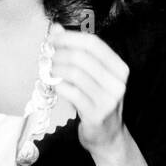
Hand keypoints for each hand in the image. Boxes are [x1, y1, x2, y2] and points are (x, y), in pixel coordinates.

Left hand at [47, 25, 129, 157]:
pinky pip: (71, 92)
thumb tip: (56, 29)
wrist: (108, 136)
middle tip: (46, 56)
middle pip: (82, 57)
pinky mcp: (96, 113)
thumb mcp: (92, 76)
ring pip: (75, 73)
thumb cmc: (97, 102)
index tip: (52, 38)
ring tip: (48, 70)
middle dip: (59, 53)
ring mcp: (108, 99)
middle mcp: (117, 82)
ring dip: (56, 69)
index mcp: (119, 68)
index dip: (70, 38)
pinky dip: (58, 85)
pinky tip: (53, 84)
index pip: (93, 43)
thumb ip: (77, 52)